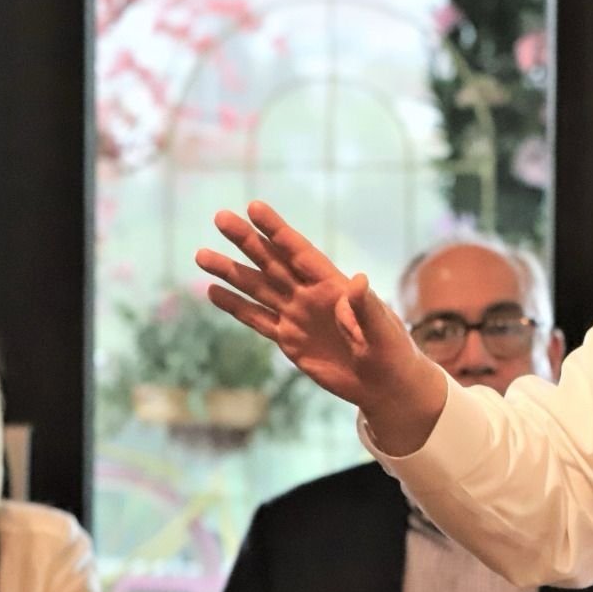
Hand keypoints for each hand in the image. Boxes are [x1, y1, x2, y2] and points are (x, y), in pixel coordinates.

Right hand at [196, 201, 447, 452]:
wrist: (385, 383)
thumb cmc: (392, 351)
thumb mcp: (382, 329)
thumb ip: (366, 307)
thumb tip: (360, 281)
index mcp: (334, 285)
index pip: (300, 252)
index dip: (277, 231)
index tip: (254, 207)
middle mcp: (310, 294)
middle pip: (272, 262)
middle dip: (247, 241)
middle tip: (220, 218)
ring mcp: (297, 315)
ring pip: (258, 288)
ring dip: (231, 272)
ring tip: (201, 255)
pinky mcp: (289, 339)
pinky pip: (257, 319)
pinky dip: (235, 306)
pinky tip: (213, 292)